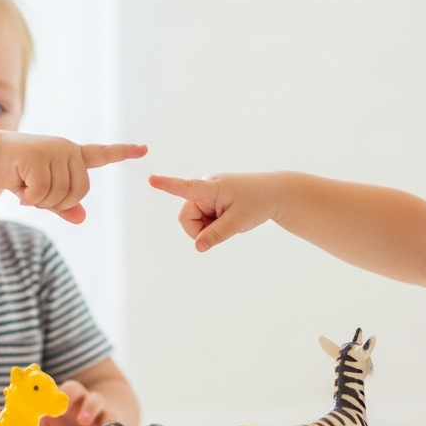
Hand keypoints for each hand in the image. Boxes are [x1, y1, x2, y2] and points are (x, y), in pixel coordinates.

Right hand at [0, 134, 146, 223]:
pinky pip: (42, 192)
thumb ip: (63, 205)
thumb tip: (82, 218)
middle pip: (79, 191)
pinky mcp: (37, 156)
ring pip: (59, 194)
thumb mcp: (42, 192)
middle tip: (37, 193)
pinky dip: (29, 197)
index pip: (102, 154)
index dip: (123, 152)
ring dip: (40, 200)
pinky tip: (18, 184)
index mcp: (72, 155)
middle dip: (57, 202)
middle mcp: (67, 149)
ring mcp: (53, 151)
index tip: (144, 149)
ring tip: (25, 185)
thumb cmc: (18, 173)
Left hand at [40, 379, 115, 425]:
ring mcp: (97, 410)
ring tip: (83, 420)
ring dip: (89, 408)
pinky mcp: (112, 421)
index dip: (44, 392)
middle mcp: (78, 401)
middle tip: (61, 406)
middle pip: (74, 389)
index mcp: (60, 401)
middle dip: (68, 394)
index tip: (40, 401)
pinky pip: (113, 418)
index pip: (51, 390)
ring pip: (95, 400)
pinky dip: (111, 422)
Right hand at [148, 172, 282, 251]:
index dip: (167, 185)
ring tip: (228, 221)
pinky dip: (212, 224)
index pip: (186, 187)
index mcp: (212, 187)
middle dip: (199, 229)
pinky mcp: (210, 200)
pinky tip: (227, 218)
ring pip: (194, 221)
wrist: (274, 193)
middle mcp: (205, 188)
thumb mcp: (239, 222)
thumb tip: (197, 246)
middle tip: (223, 228)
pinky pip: (202, 219)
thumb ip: (217, 235)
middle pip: (187, 217)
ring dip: (207, 227)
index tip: (151, 179)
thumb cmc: (258, 202)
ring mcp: (207, 194)